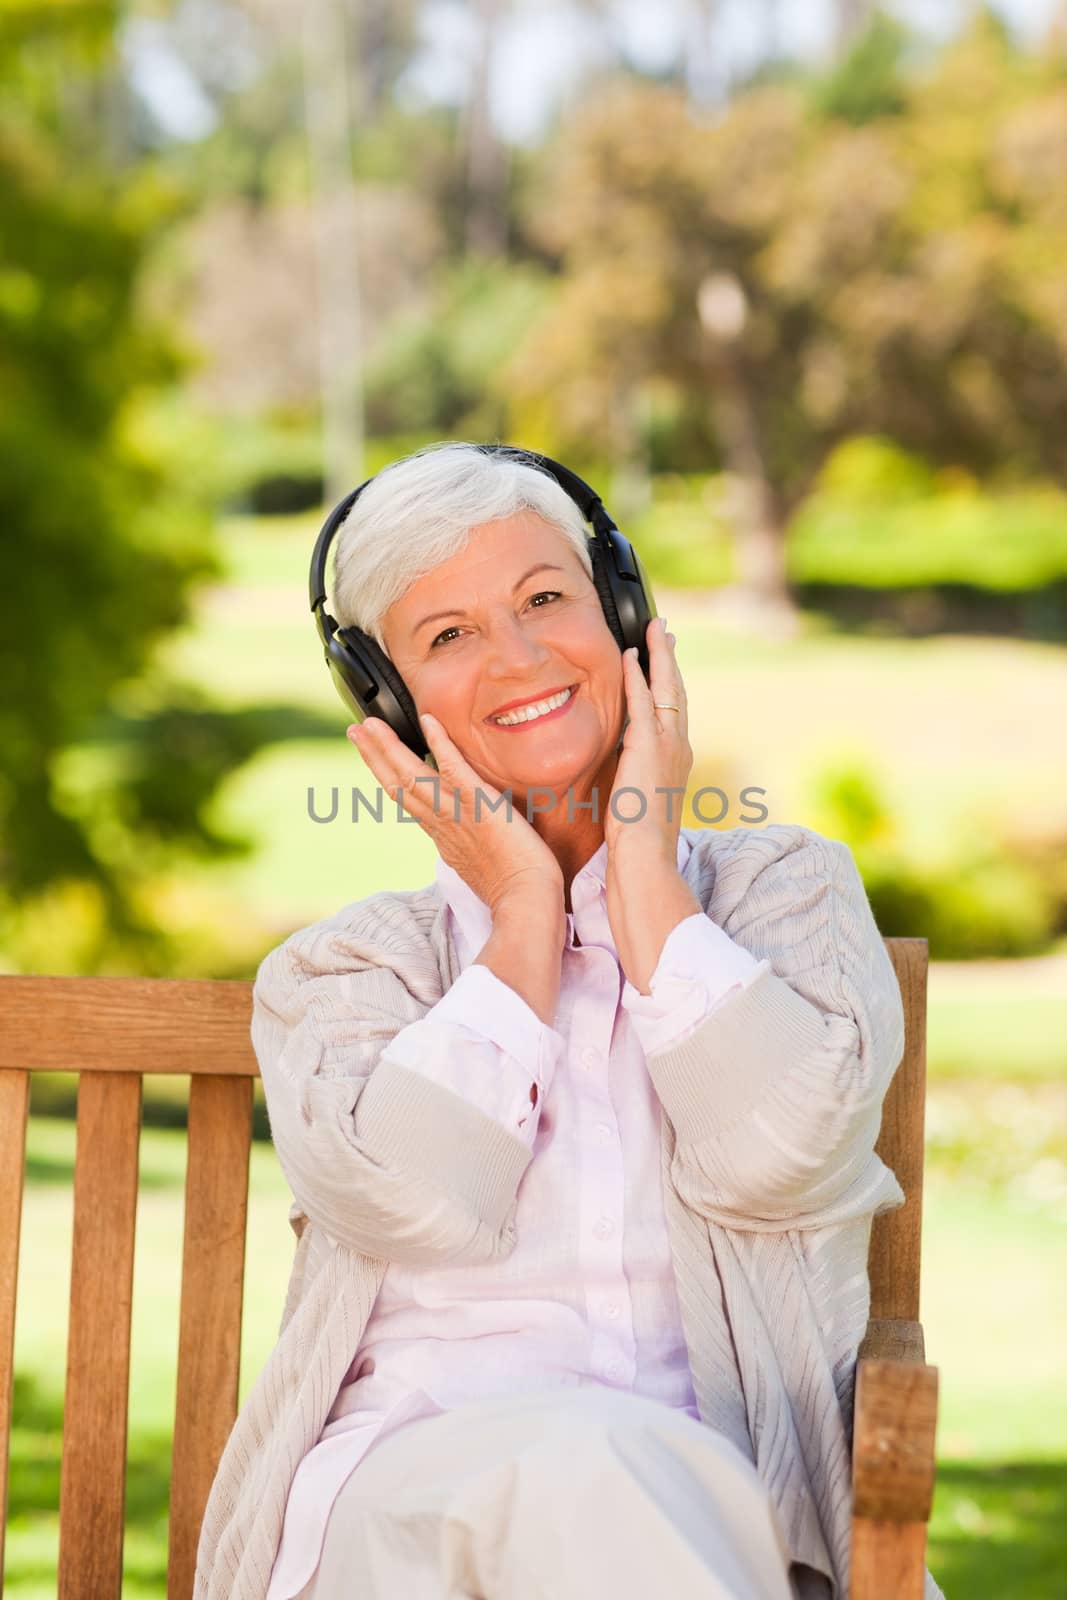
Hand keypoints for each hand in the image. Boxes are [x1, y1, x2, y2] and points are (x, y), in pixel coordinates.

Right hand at [347, 713, 564, 917]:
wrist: (526, 904)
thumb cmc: (515, 893)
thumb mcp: (483, 870)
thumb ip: (472, 850)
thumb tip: (471, 845)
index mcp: (443, 838)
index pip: (408, 802)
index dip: (388, 778)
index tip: (375, 760)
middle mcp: (442, 825)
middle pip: (398, 785)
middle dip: (374, 757)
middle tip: (355, 730)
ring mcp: (457, 814)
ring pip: (413, 776)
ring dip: (389, 747)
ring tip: (370, 724)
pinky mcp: (479, 805)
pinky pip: (454, 769)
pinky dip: (440, 743)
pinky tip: (428, 720)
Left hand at [606, 616, 692, 861]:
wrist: (646, 856)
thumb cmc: (639, 840)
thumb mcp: (640, 802)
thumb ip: (636, 779)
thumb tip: (626, 774)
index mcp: (677, 760)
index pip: (674, 712)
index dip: (670, 684)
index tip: (665, 663)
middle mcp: (679, 746)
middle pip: (677, 691)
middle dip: (670, 659)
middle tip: (665, 632)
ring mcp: (668, 744)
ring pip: (666, 688)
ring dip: (659, 655)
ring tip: (655, 629)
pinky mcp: (648, 746)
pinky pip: (642, 700)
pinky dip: (637, 675)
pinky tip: (630, 655)